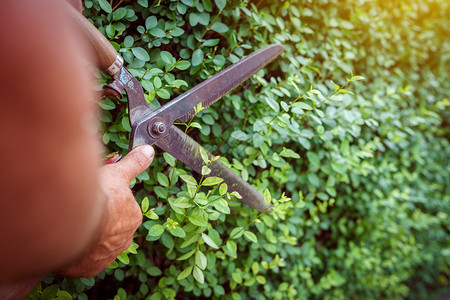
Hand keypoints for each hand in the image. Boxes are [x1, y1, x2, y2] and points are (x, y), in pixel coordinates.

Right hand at [58, 145, 154, 276]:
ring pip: (97, 244)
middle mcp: (124, 240)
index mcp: (132, 218)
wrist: (77, 222)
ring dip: (87, 236)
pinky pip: (84, 260)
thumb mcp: (118, 173)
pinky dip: (76, 252)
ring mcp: (108, 255)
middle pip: (110, 228)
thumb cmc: (101, 197)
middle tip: (82, 210)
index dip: (108, 202)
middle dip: (99, 220)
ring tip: (73, 225)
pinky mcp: (91, 268)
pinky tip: (69, 241)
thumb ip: (134, 164)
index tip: (96, 198)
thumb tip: (149, 152)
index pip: (121, 210)